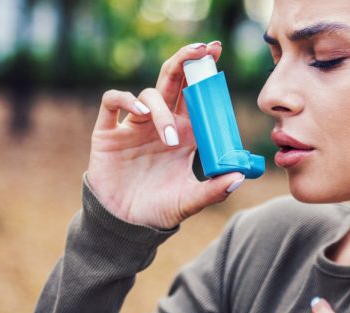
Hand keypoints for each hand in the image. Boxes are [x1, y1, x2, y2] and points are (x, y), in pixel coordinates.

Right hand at [87, 42, 243, 228]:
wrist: (125, 225)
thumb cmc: (160, 210)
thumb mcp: (190, 201)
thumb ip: (214, 190)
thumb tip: (240, 176)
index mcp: (184, 135)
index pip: (197, 97)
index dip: (205, 74)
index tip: (217, 54)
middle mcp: (162, 125)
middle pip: (174, 82)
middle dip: (187, 61)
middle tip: (203, 50)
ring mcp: (135, 127)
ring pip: (149, 95)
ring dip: (162, 110)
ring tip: (170, 138)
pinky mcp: (109, 132)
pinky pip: (113, 101)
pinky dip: (126, 100)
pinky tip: (140, 113)